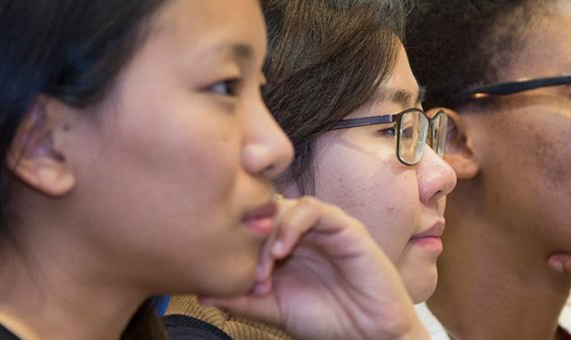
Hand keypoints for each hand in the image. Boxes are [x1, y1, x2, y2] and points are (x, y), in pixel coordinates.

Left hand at [200, 196, 426, 339]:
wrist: (368, 335)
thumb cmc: (328, 322)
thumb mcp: (274, 310)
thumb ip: (242, 299)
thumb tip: (202, 292)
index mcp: (286, 250)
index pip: (252, 229)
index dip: (236, 246)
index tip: (230, 279)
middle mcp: (303, 235)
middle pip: (265, 215)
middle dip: (251, 242)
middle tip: (251, 277)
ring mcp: (324, 229)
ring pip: (286, 208)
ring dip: (269, 235)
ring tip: (267, 268)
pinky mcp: (346, 227)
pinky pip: (313, 209)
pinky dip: (292, 225)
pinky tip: (283, 252)